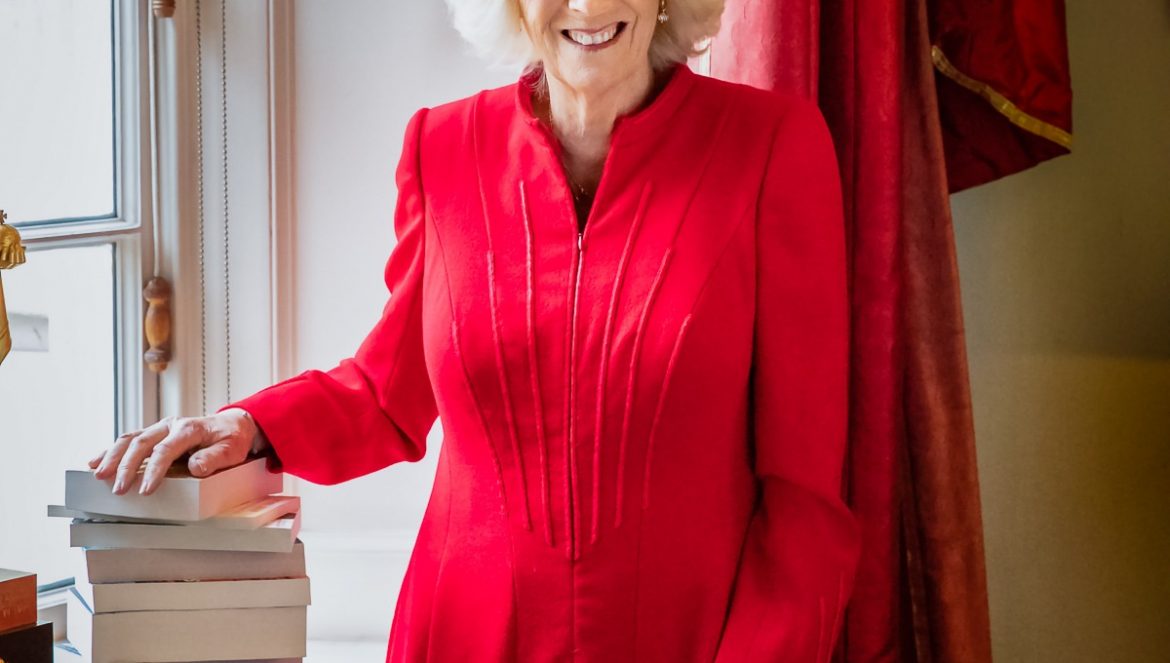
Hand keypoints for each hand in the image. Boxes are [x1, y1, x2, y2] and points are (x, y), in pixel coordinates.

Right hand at [88, 409, 266, 495]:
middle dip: (126, 466)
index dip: (154, 470)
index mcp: (190, 429)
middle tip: (118, 488)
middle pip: (142, 442)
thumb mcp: (232, 450)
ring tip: (99, 476)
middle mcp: (172, 425)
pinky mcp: (155, 433)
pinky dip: (111, 451)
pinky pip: (129, 439)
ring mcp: (161, 428)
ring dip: (112, 457)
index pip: (166, 450)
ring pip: (130, 438)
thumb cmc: (232, 439)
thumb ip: (214, 458)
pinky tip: (95, 462)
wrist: (234, 425)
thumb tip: (195, 468)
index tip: (145, 490)